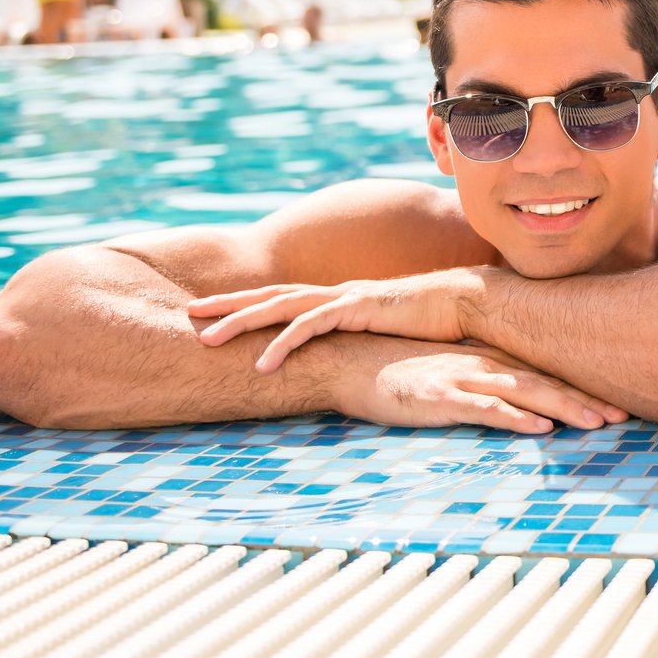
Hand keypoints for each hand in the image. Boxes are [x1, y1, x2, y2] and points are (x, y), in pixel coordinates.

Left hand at [192, 269, 479, 370]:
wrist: (470, 302)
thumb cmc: (436, 321)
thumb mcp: (389, 333)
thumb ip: (366, 339)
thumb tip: (351, 357)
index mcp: (340, 298)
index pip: (284, 298)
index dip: (247, 304)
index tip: (213, 312)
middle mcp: (336, 293)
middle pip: (270, 295)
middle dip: (226, 304)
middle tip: (188, 313)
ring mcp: (345, 298)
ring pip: (279, 307)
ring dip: (239, 323)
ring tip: (205, 341)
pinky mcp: (358, 308)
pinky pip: (310, 327)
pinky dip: (282, 345)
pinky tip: (261, 365)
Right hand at [335, 338, 625, 432]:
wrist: (352, 360)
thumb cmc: (403, 371)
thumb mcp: (452, 375)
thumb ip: (485, 385)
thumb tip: (521, 405)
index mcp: (491, 361)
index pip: (547, 375)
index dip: (584, 390)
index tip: (620, 405)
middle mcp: (485, 365)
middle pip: (546, 383)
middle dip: (587, 401)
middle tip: (624, 417)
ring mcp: (464, 378)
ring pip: (525, 393)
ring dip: (564, 408)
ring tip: (597, 423)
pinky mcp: (441, 396)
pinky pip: (484, 407)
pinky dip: (514, 418)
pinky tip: (539, 428)